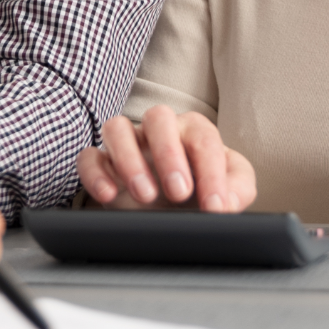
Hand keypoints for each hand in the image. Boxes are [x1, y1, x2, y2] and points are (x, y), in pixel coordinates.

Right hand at [76, 106, 255, 212]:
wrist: (169, 211)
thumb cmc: (200, 194)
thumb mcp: (229, 192)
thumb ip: (239, 189)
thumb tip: (229, 201)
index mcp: (193, 131)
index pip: (203, 138)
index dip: (211, 173)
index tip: (215, 207)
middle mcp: (159, 131)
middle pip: (158, 117)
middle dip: (169, 154)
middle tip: (179, 194)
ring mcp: (127, 144)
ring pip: (117, 128)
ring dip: (129, 159)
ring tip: (144, 195)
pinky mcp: (101, 163)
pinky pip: (89, 156)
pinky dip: (94, 173)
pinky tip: (108, 195)